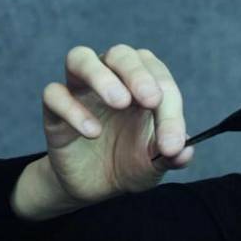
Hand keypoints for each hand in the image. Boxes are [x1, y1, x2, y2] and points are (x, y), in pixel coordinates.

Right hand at [39, 44, 194, 205]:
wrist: (94, 187)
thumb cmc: (129, 164)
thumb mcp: (154, 164)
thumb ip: (171, 155)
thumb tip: (186, 150)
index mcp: (142, 86)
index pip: (158, 78)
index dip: (171, 107)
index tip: (173, 141)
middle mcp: (111, 79)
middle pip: (120, 53)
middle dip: (137, 73)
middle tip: (151, 100)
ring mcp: (80, 92)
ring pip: (79, 58)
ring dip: (101, 75)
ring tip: (120, 102)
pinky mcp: (54, 112)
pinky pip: (54, 95)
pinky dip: (73, 109)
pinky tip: (93, 131)